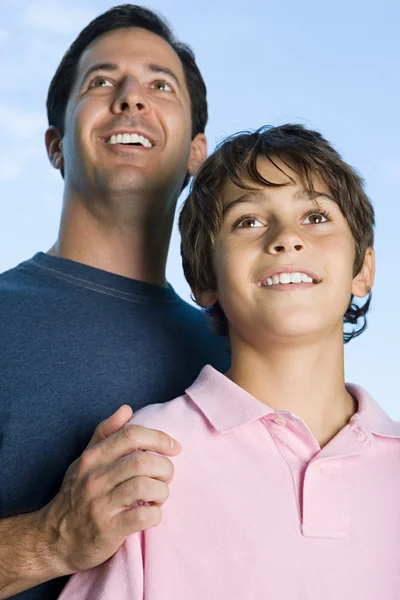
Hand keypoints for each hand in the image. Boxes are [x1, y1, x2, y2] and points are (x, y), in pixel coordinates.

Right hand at [38, 405, 180, 574]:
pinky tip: (152, 513)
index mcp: (92, 458)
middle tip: (166, 476)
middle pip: (143, 460)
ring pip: (146, 486)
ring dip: (162, 491)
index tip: (174, 447)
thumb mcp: (85, 461)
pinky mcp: (108, 530)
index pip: (131, 434)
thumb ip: (105, 433)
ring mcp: (101, 504)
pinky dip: (156, 514)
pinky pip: (143, 516)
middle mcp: (95, 478)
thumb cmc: (76, 496)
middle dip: (165, 467)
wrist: (55, 540)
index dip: (159, 437)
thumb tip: (126, 408)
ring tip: (158, 495)